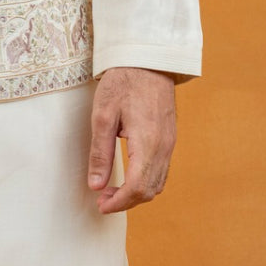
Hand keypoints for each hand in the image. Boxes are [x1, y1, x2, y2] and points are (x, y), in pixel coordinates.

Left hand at [87, 67, 175, 214]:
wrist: (147, 59)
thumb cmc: (122, 83)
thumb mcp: (103, 116)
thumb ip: (100, 153)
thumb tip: (96, 185)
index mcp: (148, 142)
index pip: (137, 188)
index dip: (118, 203)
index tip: (100, 205)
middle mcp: (164, 147)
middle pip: (150, 190)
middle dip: (126, 202)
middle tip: (101, 199)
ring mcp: (170, 143)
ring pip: (158, 183)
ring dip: (136, 193)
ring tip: (111, 189)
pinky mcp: (170, 138)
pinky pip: (162, 170)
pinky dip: (146, 181)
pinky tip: (128, 176)